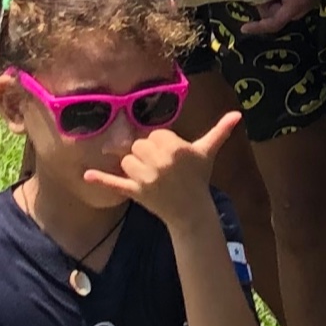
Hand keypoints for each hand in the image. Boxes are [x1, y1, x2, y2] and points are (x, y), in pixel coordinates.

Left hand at [83, 107, 241, 229]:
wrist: (192, 211)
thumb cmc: (199, 178)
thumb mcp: (208, 153)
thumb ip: (220, 131)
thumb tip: (238, 114)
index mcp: (176, 148)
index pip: (155, 134)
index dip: (161, 144)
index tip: (171, 156)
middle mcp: (161, 161)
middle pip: (139, 145)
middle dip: (147, 154)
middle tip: (161, 167)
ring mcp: (147, 177)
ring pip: (128, 160)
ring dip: (134, 167)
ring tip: (150, 176)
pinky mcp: (135, 192)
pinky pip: (115, 183)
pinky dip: (101, 179)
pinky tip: (87, 174)